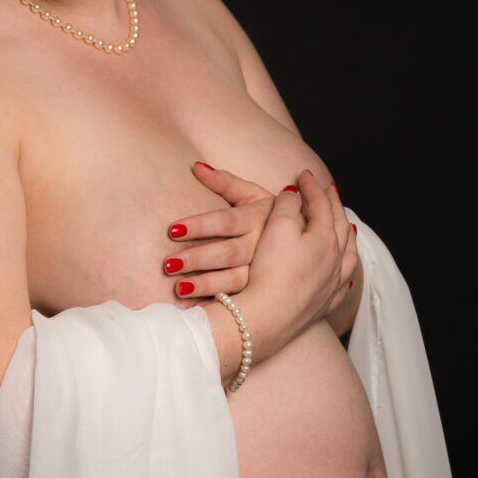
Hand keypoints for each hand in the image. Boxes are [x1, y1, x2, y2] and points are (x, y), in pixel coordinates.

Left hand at [164, 164, 274, 298]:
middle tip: (168, 264)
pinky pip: (240, 300)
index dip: (201, 225)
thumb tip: (196, 167)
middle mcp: (263, 246)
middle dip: (198, 258)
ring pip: (234, 280)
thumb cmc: (270, 216)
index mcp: (260, 218)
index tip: (173, 229)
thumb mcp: (255, 195)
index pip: (227, 221)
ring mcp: (265, 272)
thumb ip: (226, 182)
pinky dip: (219, 305)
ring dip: (205, 285)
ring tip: (178, 288)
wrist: (309, 244)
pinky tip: (199, 310)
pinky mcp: (264, 291)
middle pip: (228, 252)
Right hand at [241, 170, 356, 358]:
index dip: (311, 187)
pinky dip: (347, 275)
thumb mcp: (277, 227)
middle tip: (331, 190)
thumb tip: (295, 193)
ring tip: (348, 227)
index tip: (304, 174)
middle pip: (340, 225)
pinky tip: (347, 275)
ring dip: (348, 236)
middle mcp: (335, 259)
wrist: (267, 316)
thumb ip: (288, 205)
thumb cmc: (270, 270)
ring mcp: (332, 284)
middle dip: (334, 205)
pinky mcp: (323, 305)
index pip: (321, 204)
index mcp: (325, 237)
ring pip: (348, 255)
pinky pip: (343, 286)